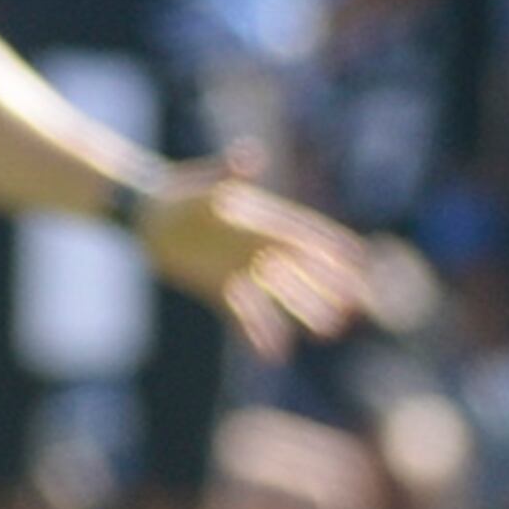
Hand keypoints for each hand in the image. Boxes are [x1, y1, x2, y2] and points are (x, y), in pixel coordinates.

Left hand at [134, 156, 376, 359]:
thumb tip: (248, 156)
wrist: (149, 216)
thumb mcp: (202, 181)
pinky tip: (273, 353)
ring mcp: (243, 271)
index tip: (359, 259)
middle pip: (304, 269)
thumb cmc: (179, 191)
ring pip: (282, 296)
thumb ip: (228, 170)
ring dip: (302, 309)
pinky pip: (245, 316)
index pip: (306, 233)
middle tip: (351, 303)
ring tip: (326, 328)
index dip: (332, 245)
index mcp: (263, 221)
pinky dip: (259, 331)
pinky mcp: (221, 291)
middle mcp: (260, 248)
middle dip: (328, 285)